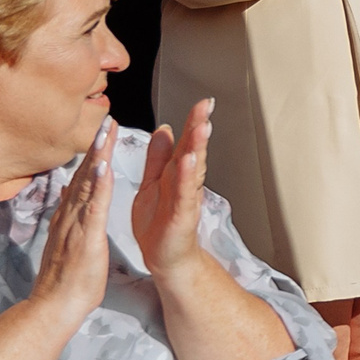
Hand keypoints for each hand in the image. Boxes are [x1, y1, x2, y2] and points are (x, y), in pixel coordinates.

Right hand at [29, 120, 115, 329]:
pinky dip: (99, 186)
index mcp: (69, 217)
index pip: (83, 180)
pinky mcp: (85, 237)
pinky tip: (104, 167)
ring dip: (98, 156)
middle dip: (97, 146)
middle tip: (107, 119)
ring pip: (89, 184)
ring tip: (107, 131)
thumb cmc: (64, 280)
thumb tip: (68, 192)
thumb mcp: (68, 241)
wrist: (54, 306)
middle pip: (85, 174)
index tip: (103, 133)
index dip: (93, 156)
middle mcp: (70, 215)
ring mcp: (76, 224)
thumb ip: (67, 216)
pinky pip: (94, 207)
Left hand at [134, 98, 213, 278]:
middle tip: (207, 105)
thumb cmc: (159, 224)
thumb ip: (158, 157)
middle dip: (199, 127)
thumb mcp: (153, 182)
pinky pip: (184, 192)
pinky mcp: (181, 214)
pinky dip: (187, 176)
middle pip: (193, 149)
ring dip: (197, 146)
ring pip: (192, 168)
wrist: (165, 257)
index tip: (202, 102)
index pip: (185, 142)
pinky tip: (190, 160)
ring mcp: (185, 198)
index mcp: (174, 173)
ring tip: (202, 126)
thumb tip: (165, 130)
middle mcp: (183, 182)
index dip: (193, 122)